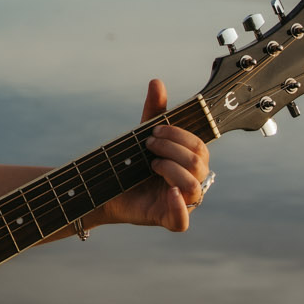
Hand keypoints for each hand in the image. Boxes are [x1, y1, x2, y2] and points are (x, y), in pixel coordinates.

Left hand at [102, 79, 210, 232]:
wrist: (104, 188)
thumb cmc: (131, 162)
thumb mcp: (142, 135)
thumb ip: (154, 111)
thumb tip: (156, 82)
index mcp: (189, 161)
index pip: (199, 146)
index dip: (179, 136)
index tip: (154, 131)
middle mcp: (190, 181)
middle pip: (199, 163)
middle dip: (172, 149)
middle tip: (148, 145)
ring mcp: (181, 202)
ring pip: (194, 187)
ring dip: (171, 170)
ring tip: (151, 165)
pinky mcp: (167, 219)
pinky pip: (182, 221)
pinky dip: (179, 207)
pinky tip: (168, 193)